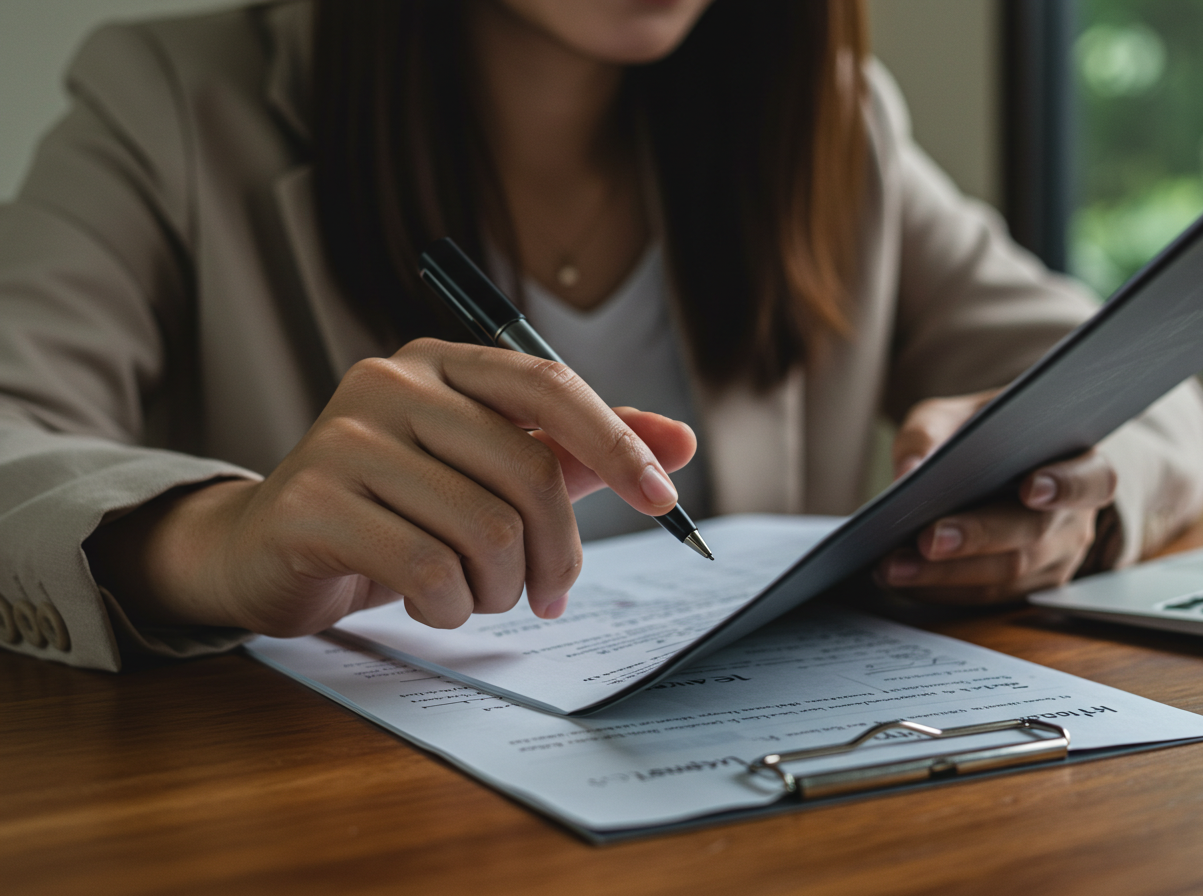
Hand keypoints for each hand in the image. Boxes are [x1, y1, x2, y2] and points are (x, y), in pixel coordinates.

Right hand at [86, 338, 695, 633]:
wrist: (270, 550)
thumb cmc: (397, 510)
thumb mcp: (490, 474)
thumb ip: (578, 453)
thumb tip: (681, 443)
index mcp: (442, 364)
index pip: (550, 385)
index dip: (617, 443)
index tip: (665, 502)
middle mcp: (391, 383)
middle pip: (528, 472)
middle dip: (556, 554)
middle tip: (548, 595)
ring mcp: (345, 439)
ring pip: (484, 530)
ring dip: (500, 589)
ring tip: (477, 596)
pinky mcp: (311, 503)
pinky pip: (429, 570)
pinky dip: (450, 607)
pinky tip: (433, 604)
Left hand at [874, 389, 1116, 603]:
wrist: (995, 467)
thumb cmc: (980, 436)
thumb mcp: (953, 417)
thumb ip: (931, 432)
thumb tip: (909, 471)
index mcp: (1078, 463)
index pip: (1090, 478)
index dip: (1065, 485)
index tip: (1030, 489)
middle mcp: (1074, 517)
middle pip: (1032, 532)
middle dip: (977, 536)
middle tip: (928, 539)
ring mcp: (1055, 558)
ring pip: (1007, 575)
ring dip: (946, 574)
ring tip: (894, 566)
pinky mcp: (1028, 588)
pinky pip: (987, 597)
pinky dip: (941, 589)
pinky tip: (902, 579)